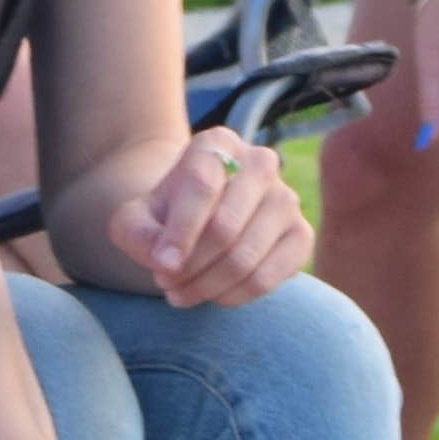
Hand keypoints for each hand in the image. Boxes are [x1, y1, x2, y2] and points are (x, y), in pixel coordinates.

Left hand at [107, 124, 311, 307]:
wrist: (201, 219)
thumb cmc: (166, 216)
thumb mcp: (136, 218)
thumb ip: (138, 233)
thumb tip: (166, 259)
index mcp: (218, 143)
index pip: (202, 186)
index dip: (180, 234)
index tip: (161, 268)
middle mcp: (260, 162)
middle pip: (225, 226)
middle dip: (189, 266)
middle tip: (166, 283)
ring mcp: (287, 198)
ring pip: (245, 256)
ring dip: (207, 286)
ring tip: (181, 293)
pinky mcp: (302, 234)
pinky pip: (268, 277)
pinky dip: (235, 296)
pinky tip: (214, 296)